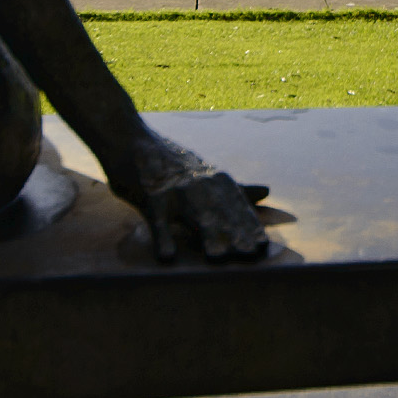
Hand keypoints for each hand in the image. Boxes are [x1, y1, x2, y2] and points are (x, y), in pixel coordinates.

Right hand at [117, 131, 270, 262]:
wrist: (130, 138)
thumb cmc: (170, 162)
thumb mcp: (206, 172)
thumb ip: (236, 187)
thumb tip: (268, 192)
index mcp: (214, 180)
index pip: (238, 206)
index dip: (250, 227)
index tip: (263, 247)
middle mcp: (198, 184)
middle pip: (220, 213)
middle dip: (237, 235)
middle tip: (251, 257)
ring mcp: (173, 190)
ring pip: (193, 214)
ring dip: (207, 235)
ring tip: (220, 259)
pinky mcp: (149, 196)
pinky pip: (156, 219)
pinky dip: (162, 236)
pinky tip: (167, 256)